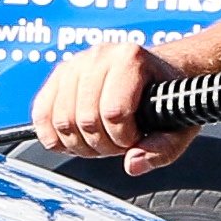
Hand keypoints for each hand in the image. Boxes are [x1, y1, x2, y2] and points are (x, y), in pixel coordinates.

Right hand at [33, 37, 207, 170]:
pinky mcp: (58, 75)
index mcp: (130, 59)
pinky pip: (41, 113)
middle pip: (84, 120)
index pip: (113, 113)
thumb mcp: (179, 124)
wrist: (160, 70)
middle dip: (102, 144)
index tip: (137, 137)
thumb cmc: (168, 95)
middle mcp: (99, 56)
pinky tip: (75, 139)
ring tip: (101, 138)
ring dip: (80, 143)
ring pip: (61, 120)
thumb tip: (133, 164)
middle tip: (118, 142)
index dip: (124, 138)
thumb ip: (162, 149)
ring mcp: (74, 63)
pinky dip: (53, 135)